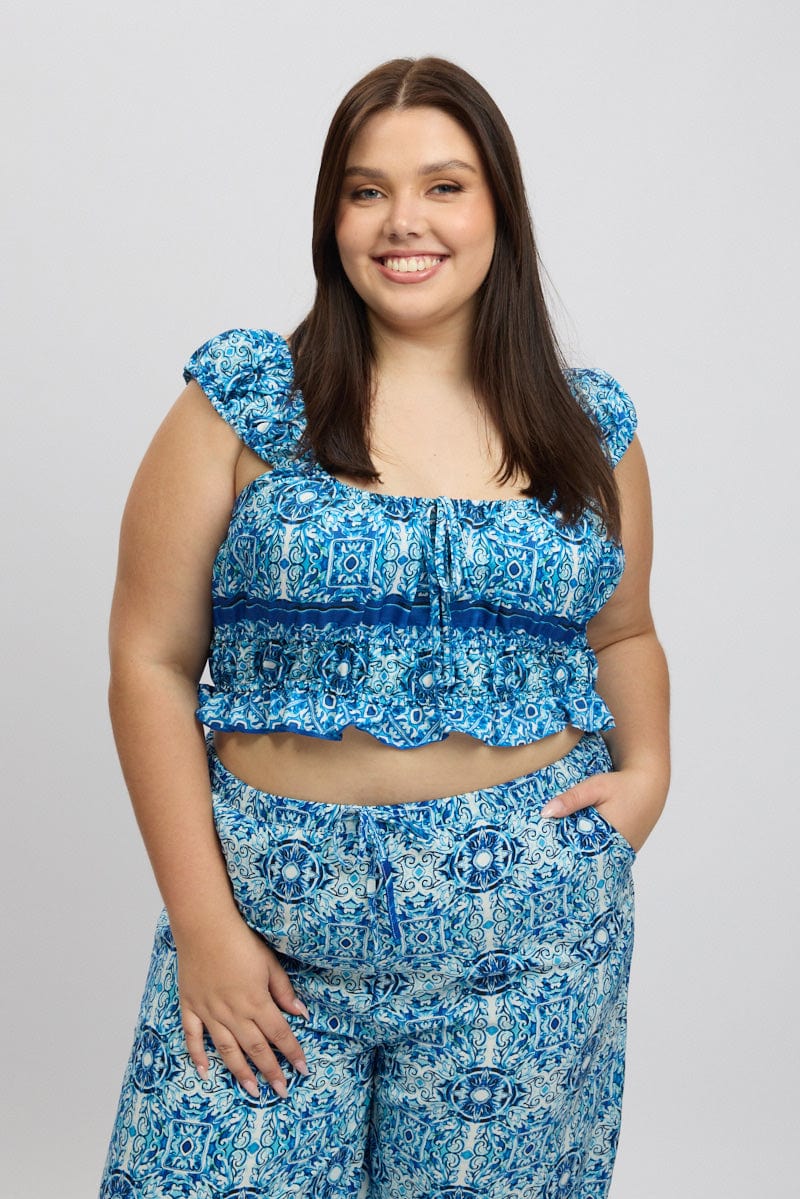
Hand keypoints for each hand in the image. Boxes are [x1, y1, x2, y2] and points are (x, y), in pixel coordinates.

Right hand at [175, 912, 310, 1097]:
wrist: (205, 926)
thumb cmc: (240, 940)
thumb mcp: (269, 963)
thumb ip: (283, 990)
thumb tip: (300, 1013)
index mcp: (256, 1001)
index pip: (279, 1034)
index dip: (293, 1053)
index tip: (303, 1070)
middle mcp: (233, 1013)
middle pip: (256, 1048)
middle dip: (271, 1071)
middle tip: (281, 1091)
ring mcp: (210, 1012)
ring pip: (227, 1049)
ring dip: (241, 1072)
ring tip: (252, 1091)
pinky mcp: (190, 1006)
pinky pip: (193, 1037)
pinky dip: (198, 1056)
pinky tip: (205, 1072)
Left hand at [540, 767, 665, 853]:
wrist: (649, 785)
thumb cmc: (622, 785)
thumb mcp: (594, 787)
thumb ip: (571, 799)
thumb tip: (545, 813)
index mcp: (608, 838)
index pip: (578, 854)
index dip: (560, 854)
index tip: (542, 853)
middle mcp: (617, 850)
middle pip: (586, 859)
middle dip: (568, 855)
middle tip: (544, 855)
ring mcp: (623, 852)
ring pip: (595, 857)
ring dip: (580, 852)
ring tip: (557, 851)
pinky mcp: (625, 850)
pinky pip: (604, 853)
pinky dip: (592, 848)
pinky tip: (578, 843)